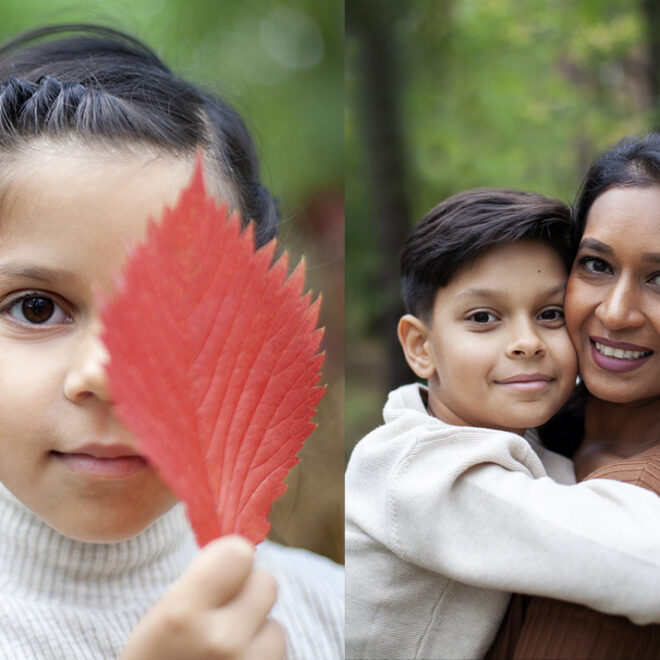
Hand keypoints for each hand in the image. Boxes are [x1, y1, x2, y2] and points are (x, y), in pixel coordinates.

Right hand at [119, 535, 285, 659]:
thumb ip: (203, 579)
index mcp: (183, 614)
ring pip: (276, 626)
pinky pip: (277, 657)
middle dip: (249, 593)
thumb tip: (244, 547)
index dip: (232, 559)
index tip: (220, 572)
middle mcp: (220, 641)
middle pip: (267, 582)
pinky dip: (261, 658)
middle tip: (224, 613)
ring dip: (258, 633)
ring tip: (225, 653)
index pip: (240, 553)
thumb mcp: (162, 615)